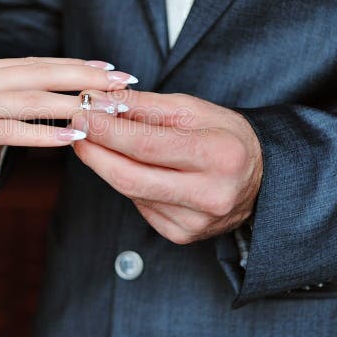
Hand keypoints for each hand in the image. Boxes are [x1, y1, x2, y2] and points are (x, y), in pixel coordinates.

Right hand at [0, 58, 136, 176]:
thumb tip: (7, 103)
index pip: (35, 64)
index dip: (74, 64)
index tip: (108, 68)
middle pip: (44, 73)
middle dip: (88, 76)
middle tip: (127, 81)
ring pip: (34, 98)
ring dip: (76, 102)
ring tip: (110, 108)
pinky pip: (9, 130)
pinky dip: (42, 133)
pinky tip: (70, 138)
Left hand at [71, 90, 262, 243]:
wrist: (260, 177)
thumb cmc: (225, 136)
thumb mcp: (193, 109)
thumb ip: (145, 106)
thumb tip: (98, 101)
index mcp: (219, 156)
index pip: (147, 145)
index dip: (107, 131)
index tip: (82, 113)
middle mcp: (210, 195)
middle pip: (130, 177)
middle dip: (94, 152)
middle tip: (75, 130)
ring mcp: (196, 222)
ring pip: (131, 192)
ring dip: (107, 165)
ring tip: (98, 141)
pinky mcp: (183, 235)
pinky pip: (140, 206)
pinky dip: (129, 184)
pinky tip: (133, 168)